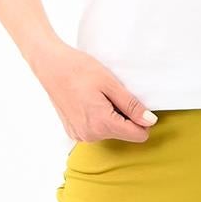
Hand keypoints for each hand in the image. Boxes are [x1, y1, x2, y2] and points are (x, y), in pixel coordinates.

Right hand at [32, 42, 157, 142]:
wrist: (51, 66)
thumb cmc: (80, 69)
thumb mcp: (111, 84)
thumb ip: (132, 106)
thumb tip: (150, 121)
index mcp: (102, 124)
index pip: (138, 135)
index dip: (142, 120)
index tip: (134, 103)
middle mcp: (91, 135)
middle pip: (124, 133)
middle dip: (124, 116)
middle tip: (110, 95)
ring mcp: (80, 135)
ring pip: (110, 132)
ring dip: (111, 116)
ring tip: (98, 97)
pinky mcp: (73, 132)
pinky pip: (96, 130)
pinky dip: (98, 118)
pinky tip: (89, 102)